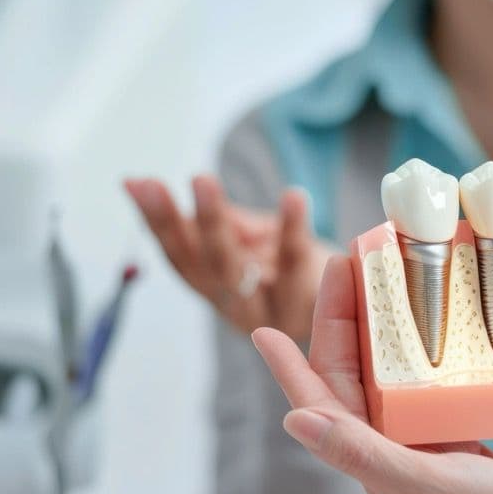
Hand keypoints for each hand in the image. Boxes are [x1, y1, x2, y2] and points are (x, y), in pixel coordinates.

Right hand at [124, 175, 330, 340]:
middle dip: (181, 222)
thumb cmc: (296, 267)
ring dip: (215, 225)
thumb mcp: (251, 241)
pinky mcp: (308, 306)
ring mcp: (270, 313)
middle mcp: (237, 307)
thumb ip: (213, 218)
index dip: (155, 221)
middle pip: (202, 266)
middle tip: (175, 180)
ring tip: (202, 182)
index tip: (136, 183)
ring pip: (235, 271)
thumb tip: (138, 182)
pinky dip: (292, 228)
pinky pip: (295, 264)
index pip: (178, 256)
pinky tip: (293, 195)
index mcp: (218, 289)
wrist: (356, 304)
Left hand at [252, 257, 492, 493]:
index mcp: (372, 462)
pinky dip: (423, 356)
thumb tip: (294, 420)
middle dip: (341, 325)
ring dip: (379, 334)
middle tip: (345, 269)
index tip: (263, 328)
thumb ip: (361, 452)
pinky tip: (436, 334)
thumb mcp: (421, 481)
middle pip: (351, 379)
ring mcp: (426, 447)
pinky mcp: (461, 441)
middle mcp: (391, 452)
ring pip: (388, 379)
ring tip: (380, 287)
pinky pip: (428, 390)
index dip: (289, 364)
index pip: (319, 401)